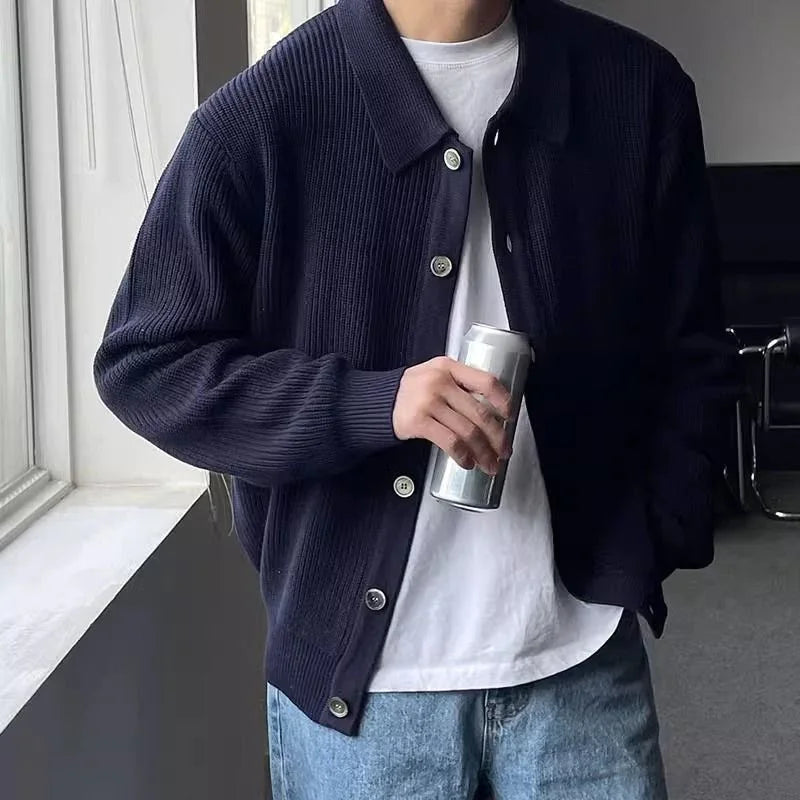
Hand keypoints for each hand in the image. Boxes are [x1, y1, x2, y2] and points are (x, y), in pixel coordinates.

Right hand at [393, 357, 512, 473]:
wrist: (377, 402)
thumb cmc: (411, 391)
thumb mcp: (434, 375)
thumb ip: (459, 383)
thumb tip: (491, 410)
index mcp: (448, 367)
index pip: (485, 381)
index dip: (503, 401)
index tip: (510, 416)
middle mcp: (440, 382)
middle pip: (479, 412)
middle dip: (497, 437)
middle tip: (504, 451)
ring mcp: (429, 402)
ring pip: (468, 431)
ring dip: (483, 452)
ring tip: (489, 463)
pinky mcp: (419, 422)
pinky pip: (450, 442)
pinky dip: (463, 456)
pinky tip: (467, 462)